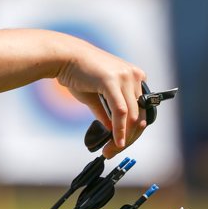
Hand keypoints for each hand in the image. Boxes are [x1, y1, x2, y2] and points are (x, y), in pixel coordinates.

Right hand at [54, 37, 146, 158]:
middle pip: (141, 116)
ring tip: (110, 151)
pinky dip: (120, 130)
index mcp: (135, 78)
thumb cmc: (78, 73)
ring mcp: (126, 77)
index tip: (120, 145)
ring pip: (133, 117)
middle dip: (129, 138)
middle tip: (113, 151)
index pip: (143, 111)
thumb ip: (107, 112)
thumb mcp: (97, 96)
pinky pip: (121, 112)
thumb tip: (113, 131)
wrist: (64, 57)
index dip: (133, 132)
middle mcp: (135, 76)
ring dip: (122, 138)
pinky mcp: (113, 81)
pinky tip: (115, 143)